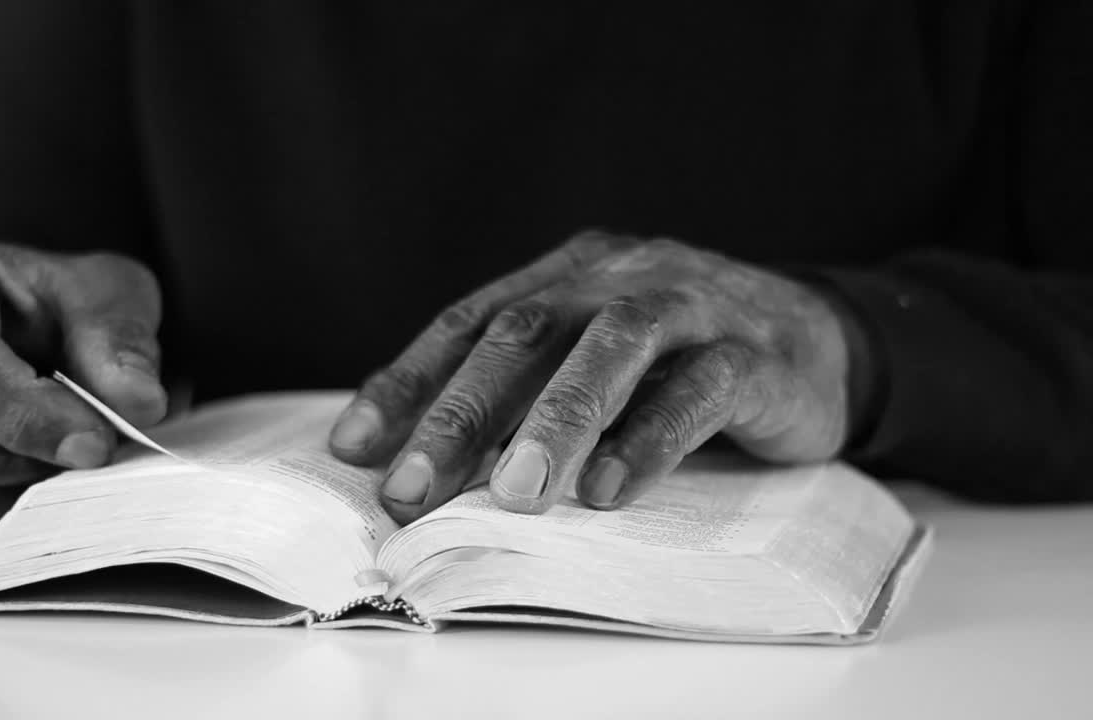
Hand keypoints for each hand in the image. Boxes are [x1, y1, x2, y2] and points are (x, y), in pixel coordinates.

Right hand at [0, 235, 166, 561]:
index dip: (30, 419)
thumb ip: (120, 342)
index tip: (95, 446)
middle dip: (36, 466)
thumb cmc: (58, 306)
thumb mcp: (105, 294)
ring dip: (11, 504)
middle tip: (87, 456)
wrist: (16, 317)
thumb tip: (138, 405)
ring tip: (47, 468)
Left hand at [330, 231, 855, 521]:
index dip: (409, 382)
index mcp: (569, 272)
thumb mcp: (596, 363)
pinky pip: (698, 390)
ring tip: (511, 496)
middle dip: (460, 413)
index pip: (470, 320)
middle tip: (412, 490)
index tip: (355, 449)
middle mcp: (621, 274)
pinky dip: (648, 440)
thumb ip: (528, 388)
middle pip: (525, 331)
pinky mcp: (754, 352)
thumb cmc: (682, 362)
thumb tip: (424, 458)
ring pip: (612, 349)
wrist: (821, 341)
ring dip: (555, 423)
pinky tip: (607, 492)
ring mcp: (692, 303)